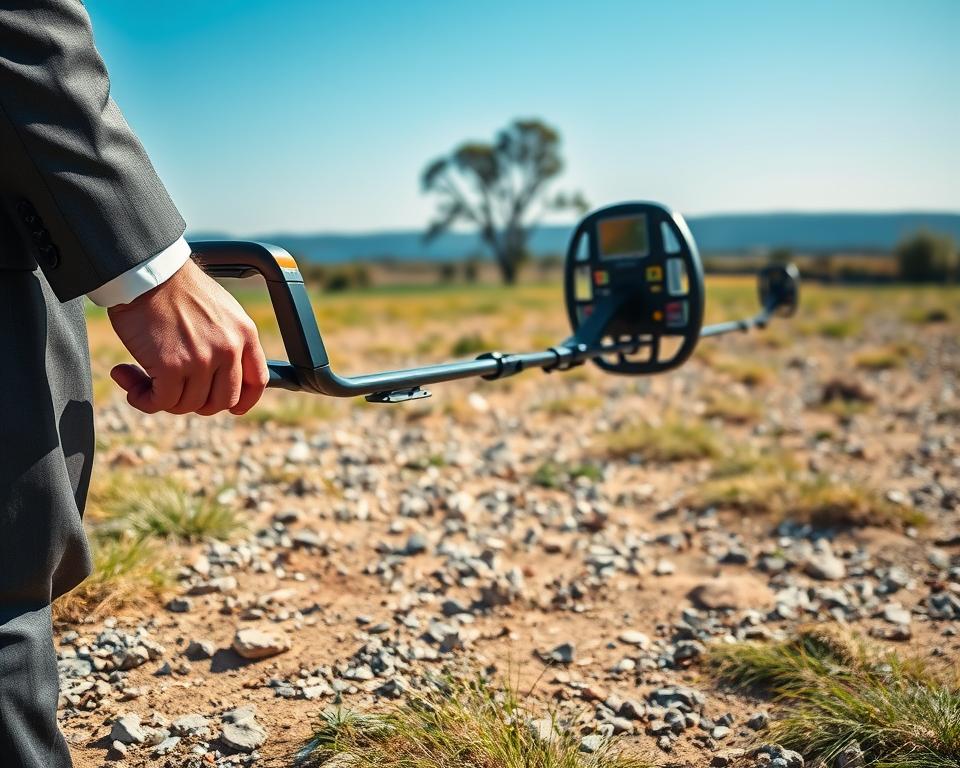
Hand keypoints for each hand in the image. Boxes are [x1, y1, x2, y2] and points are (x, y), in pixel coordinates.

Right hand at [107, 258, 268, 414]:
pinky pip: (160, 401)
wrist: (147, 273)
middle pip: (221, 402)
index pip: (258, 382)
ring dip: (162, 397)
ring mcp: (202, 359)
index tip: (233, 409)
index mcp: (244, 334)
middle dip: (196, 402)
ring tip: (143, 376)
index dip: (244, 401)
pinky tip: (127, 377)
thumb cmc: (176, 289)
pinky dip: (142, 398)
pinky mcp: (172, 366)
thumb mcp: (221, 312)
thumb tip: (221, 377)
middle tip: (173, 387)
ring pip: (188, 405)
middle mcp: (229, 349)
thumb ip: (228, 342)